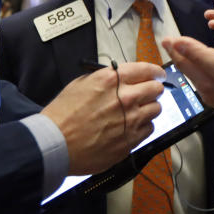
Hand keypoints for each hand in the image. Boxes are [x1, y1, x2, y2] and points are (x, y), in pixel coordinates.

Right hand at [41, 62, 164, 174]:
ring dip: (149, 108)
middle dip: (154, 89)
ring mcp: (130, 121)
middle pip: (156, 89)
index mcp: (112, 80)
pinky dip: (143, 126)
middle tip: (149, 93)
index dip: (155, 72)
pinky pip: (149, 129)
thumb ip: (106, 78)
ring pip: (156, 109)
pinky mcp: (130, 140)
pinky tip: (131, 127)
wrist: (55, 143)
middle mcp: (125, 98)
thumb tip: (122, 78)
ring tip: (138, 111)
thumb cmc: (63, 114)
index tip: (158, 74)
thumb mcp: (81, 83)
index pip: (147, 70)